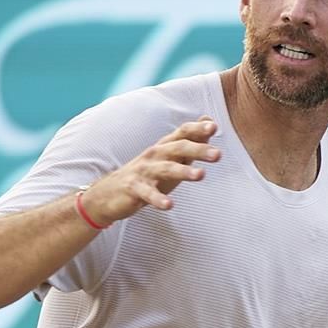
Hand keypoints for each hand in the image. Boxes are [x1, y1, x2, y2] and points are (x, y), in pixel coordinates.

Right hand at [82, 119, 221, 224]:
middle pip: (178, 148)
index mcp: (164, 147)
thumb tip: (210, 123)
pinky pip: (147, 194)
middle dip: (198, 150)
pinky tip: (170, 205)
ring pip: (165, 169)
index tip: (214, 127)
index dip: (197, 129)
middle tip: (218, 155)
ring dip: (183, 171)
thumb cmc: (146, 174)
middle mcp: (154, 155)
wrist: (109, 193)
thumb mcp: (169, 158)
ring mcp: (143, 171)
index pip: (182, 133)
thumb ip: (191, 142)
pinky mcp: (134, 189)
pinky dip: (158, 199)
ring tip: (201, 175)